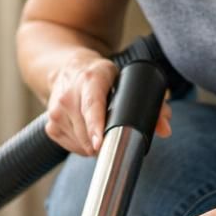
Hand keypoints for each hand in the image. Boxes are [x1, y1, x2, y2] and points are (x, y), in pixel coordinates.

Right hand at [45, 51, 171, 156]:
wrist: (66, 68)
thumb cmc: (101, 75)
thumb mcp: (124, 80)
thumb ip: (151, 103)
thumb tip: (165, 129)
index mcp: (90, 80)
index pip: (91, 106)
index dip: (96, 126)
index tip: (100, 143)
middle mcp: (68, 95)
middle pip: (87, 132)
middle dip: (105, 140)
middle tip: (116, 136)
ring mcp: (56, 112)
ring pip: (81, 144)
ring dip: (94, 145)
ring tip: (101, 130)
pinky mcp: (50, 126)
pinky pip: (72, 148)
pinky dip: (83, 147)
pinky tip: (88, 133)